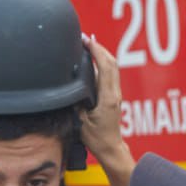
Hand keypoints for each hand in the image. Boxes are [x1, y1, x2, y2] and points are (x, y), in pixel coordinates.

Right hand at [79, 34, 129, 167]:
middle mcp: (114, 93)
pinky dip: (102, 63)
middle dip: (99, 47)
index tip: (86, 40)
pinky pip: (110, 74)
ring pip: (112, 67)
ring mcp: (115, 94)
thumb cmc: (96, 139)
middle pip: (111, 62)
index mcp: (107, 98)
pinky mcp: (113, 96)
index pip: (105, 67)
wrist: (110, 148)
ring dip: (101, 53)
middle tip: (84, 37)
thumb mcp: (80, 121)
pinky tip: (92, 60)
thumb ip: (76, 102)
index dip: (97, 51)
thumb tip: (69, 86)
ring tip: (87, 44)